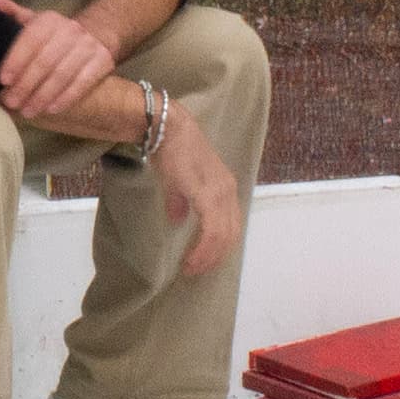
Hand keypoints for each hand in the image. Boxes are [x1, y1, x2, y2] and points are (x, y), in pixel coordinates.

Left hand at [0, 0, 119, 119]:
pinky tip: (51, 109)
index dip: (16, 60)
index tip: (3, 80)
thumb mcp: (35, 21)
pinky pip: (83, 83)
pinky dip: (66, 97)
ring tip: (28, 111)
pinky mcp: (102, 62)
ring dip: (43, 96)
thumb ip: (13, 14)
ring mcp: (88, 47)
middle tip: (11, 102)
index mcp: (50, 20)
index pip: (31, 39)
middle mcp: (71, 31)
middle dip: (26, 84)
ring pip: (63, 74)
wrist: (96, 35)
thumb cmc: (55, 34)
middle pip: (45, 61)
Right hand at [151, 106, 242, 279]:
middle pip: (231, 234)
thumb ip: (181, 202)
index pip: (230, 224)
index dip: (219, 246)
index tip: (202, 260)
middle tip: (197, 270)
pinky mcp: (207, 194)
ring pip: (223, 236)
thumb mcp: (179, 181)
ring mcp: (220, 192)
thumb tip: (178, 219)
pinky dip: (204, 248)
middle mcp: (228, 191)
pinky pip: (211, 229)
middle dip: (215, 257)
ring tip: (192, 268)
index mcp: (225, 188)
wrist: (169, 128)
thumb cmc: (173, 150)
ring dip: (208, 256)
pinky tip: (191, 257)